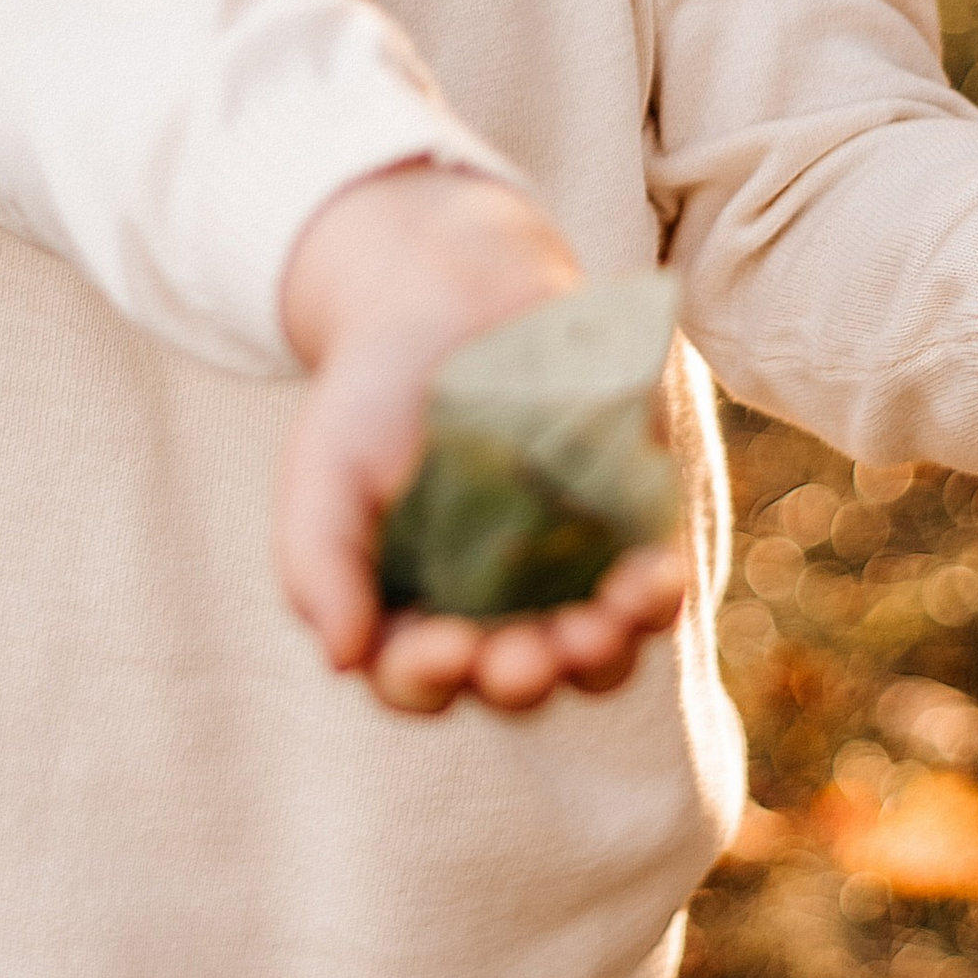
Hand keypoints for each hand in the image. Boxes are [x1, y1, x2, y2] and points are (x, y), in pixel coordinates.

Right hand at [277, 165, 688, 714]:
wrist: (448, 297)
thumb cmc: (371, 395)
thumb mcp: (322, 471)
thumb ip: (320, 564)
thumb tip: (343, 659)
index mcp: (408, 614)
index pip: (417, 677)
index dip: (428, 675)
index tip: (444, 645)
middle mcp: (492, 615)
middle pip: (516, 680)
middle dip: (523, 677)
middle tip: (527, 656)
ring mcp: (566, 578)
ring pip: (597, 652)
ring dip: (602, 652)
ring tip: (601, 626)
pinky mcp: (629, 529)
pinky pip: (652, 581)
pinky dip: (656, 589)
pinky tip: (657, 573)